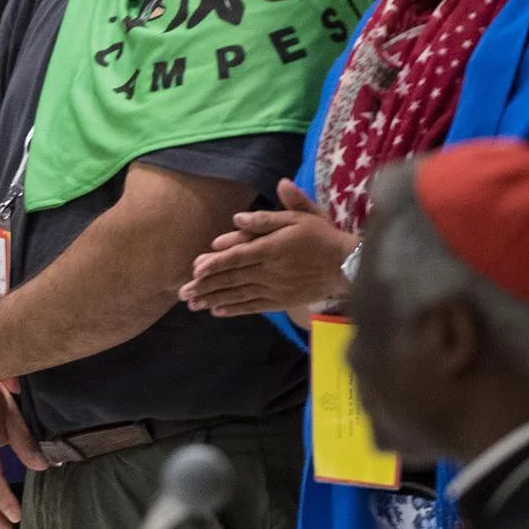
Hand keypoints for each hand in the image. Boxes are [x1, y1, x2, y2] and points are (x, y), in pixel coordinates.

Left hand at [182, 180, 355, 317]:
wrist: (346, 264)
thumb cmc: (321, 236)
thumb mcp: (300, 217)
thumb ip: (268, 216)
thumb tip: (237, 216)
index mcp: (272, 248)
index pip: (237, 256)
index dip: (215, 263)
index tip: (195, 269)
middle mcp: (269, 270)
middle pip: (232, 278)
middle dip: (205, 286)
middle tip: (183, 293)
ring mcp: (274, 288)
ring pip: (239, 294)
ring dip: (214, 299)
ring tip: (193, 304)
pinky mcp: (280, 301)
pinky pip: (253, 306)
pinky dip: (234, 309)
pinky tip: (217, 311)